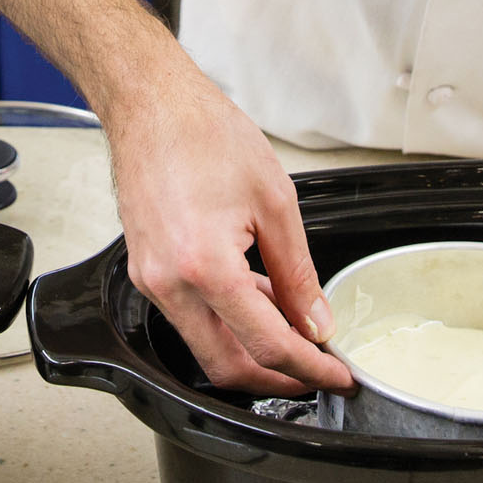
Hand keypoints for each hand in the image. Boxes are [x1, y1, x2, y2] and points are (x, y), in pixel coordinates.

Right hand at [0, 0, 352, 401]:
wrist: (150, 104)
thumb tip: (316, 320)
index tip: (336, 374)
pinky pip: (190, 316)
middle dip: (276, 378)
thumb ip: (298, 271)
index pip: (266, 343)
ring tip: (293, 325)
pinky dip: (226, 320)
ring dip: (251, 347)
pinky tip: (257, 298)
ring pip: (205, 345)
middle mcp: (169, 284)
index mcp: (205, 267)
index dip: (309, 367)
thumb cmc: (205, 135)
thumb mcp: (275, 201)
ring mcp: (151, 281)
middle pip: (226, 365)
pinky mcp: (146, 271)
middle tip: (316, 372)